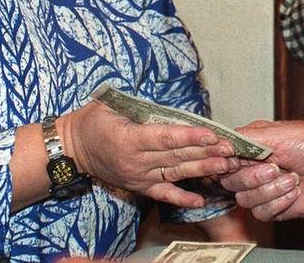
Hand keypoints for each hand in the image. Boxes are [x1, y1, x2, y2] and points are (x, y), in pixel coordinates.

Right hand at [62, 101, 239, 208]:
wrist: (73, 149)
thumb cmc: (94, 121)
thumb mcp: (112, 105)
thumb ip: (142, 107)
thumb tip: (171, 104)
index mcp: (129, 138)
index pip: (166, 138)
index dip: (190, 136)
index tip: (212, 134)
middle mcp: (135, 161)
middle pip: (176, 157)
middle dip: (206, 152)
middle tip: (230, 149)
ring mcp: (138, 177)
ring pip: (175, 174)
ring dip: (202, 170)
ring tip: (225, 166)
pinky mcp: (138, 187)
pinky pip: (162, 194)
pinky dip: (182, 198)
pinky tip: (201, 199)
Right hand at [219, 120, 303, 221]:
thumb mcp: (277, 133)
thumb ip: (245, 138)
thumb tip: (220, 141)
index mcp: (252, 146)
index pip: (224, 156)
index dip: (225, 161)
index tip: (231, 160)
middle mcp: (254, 167)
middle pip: (230, 180)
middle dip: (253, 176)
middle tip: (274, 167)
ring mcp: (263, 188)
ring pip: (244, 198)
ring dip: (269, 189)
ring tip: (291, 178)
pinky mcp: (274, 208)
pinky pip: (261, 212)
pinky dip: (278, 201)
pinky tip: (294, 191)